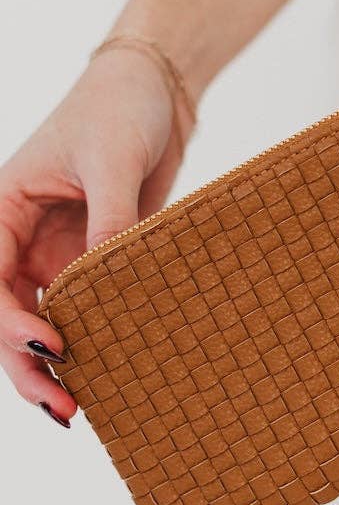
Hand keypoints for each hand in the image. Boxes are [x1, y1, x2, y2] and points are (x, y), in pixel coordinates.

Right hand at [0, 48, 193, 425]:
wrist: (157, 94)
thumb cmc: (120, 108)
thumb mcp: (111, 158)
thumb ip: (108, 218)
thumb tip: (107, 275)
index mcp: (2, 212)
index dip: (8, 323)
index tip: (51, 346)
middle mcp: (24, 240)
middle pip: (9, 315)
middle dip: (28, 364)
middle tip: (64, 410)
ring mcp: (62, 253)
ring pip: (47, 320)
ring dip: (57, 364)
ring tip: (80, 410)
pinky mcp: (101, 258)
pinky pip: (93, 306)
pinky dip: (99, 339)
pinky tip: (115, 371)